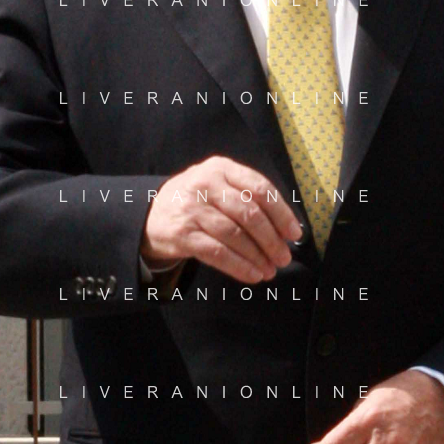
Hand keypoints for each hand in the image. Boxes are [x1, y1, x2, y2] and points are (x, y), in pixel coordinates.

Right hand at [140, 156, 303, 283]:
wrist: (150, 214)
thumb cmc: (197, 201)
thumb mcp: (218, 185)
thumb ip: (247, 198)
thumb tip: (285, 229)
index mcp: (221, 168)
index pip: (260, 189)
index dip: (281, 213)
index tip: (294, 233)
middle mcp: (205, 184)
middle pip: (249, 213)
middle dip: (272, 239)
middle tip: (284, 257)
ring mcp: (192, 208)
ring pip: (235, 235)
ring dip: (257, 256)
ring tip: (270, 269)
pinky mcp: (182, 234)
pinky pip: (217, 253)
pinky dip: (239, 266)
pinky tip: (252, 275)